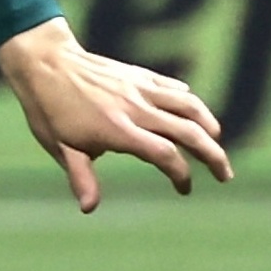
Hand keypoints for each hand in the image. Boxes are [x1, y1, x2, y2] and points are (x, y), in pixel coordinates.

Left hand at [0, 17, 231, 209]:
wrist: (45, 62)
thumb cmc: (49, 110)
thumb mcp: (61, 148)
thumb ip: (82, 177)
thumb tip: (89, 208)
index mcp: (120, 131)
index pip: (166, 155)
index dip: (181, 175)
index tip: (184, 189)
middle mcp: (138, 109)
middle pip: (190, 132)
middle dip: (213, 156)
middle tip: (224, 175)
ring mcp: (142, 89)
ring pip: (190, 106)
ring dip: (210, 125)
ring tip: (216, 142)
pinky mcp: (140, 75)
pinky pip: (174, 89)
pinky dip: (189, 101)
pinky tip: (193, 113)